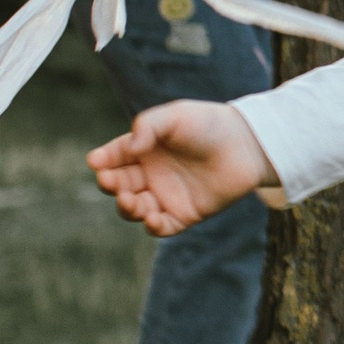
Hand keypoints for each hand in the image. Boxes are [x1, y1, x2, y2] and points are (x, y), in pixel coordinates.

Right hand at [89, 100, 276, 236]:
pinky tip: (152, 218)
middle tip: (110, 181)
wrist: (247, 144)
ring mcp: (167, 195)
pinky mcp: (186, 214)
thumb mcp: (175, 117)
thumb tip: (130, 148)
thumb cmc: (208, 125)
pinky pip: (162, 227)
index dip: (102, 161)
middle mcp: (151, 174)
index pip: (114, 157)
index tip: (96, 162)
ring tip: (130, 201)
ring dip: (127, 208)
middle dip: (111, 185)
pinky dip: (152, 226)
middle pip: (119, 185)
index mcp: (143, 149)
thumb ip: (148, 127)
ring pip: (135, 209)